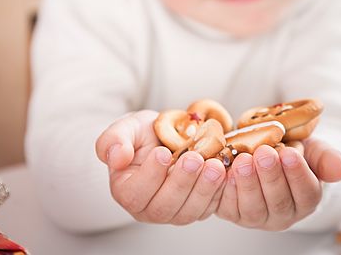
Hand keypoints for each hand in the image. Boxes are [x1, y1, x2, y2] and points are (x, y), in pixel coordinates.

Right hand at [95, 110, 225, 223]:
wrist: (165, 136)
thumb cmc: (143, 134)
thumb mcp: (125, 128)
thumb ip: (114, 140)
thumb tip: (117, 157)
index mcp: (127, 190)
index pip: (135, 194)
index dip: (150, 176)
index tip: (162, 153)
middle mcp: (149, 207)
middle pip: (164, 206)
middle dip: (182, 182)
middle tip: (195, 158)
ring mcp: (175, 209)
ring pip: (188, 211)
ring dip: (204, 189)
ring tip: (215, 166)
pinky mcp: (196, 206)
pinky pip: (209, 206)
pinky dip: (219, 191)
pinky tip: (227, 172)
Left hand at [216, 138, 340, 230]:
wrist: (263, 149)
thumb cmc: (291, 150)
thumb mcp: (312, 148)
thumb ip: (326, 158)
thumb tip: (340, 169)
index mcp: (305, 199)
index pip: (306, 193)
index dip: (297, 174)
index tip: (289, 153)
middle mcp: (281, 214)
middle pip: (277, 202)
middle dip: (270, 176)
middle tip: (264, 152)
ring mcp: (254, 215)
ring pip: (251, 208)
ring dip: (247, 183)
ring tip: (243, 160)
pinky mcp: (230, 210)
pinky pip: (225, 205)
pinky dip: (221, 187)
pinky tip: (220, 168)